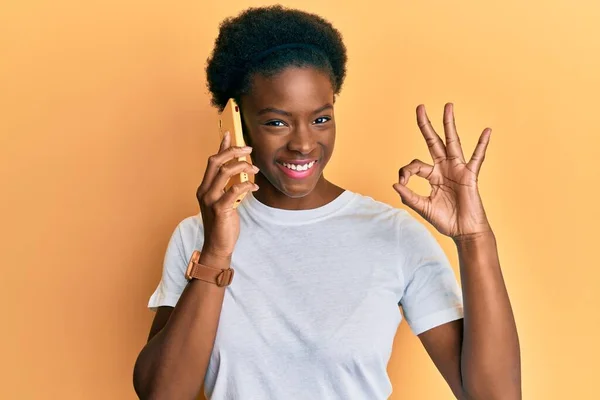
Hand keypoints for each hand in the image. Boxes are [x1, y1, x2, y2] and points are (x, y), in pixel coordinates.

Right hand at [196, 132, 258, 258]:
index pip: (212, 161)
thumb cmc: (223, 223)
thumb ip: (227, 185)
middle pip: (216, 162)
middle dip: (233, 152)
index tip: (231, 134)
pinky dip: (246, 185)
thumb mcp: (223, 200)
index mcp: (205, 187)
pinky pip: (234, 190)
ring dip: (242, 167)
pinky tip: (255, 186)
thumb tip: (235, 168)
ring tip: (255, 169)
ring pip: (225, 173)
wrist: (217, 246)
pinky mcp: (220, 209)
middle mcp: (204, 191)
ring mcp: (210, 200)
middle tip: (249, 149)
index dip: (222, 146)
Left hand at [393, 103, 492, 239]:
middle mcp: (443, 168)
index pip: (414, 164)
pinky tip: (487, 131)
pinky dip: (482, 144)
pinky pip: (476, 157)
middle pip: (433, 142)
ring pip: (452, 142)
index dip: (405, 171)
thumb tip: (395, 183)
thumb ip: (409, 196)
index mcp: (432, 176)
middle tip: (419, 106)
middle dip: (426, 125)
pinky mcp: (470, 175)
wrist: (464, 232)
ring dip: (449, 124)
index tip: (402, 181)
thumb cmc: (445, 220)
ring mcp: (457, 169)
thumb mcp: (423, 208)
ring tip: (448, 106)